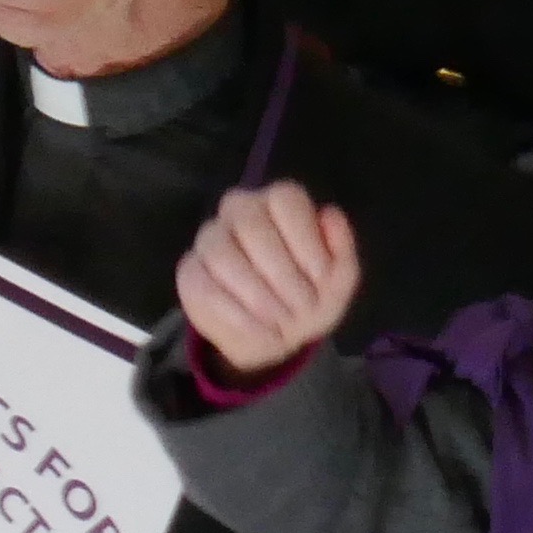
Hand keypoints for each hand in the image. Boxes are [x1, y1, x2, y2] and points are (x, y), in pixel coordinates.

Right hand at [174, 181, 361, 382]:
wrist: (278, 334)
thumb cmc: (310, 297)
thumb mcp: (339, 279)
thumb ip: (342, 248)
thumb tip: (330, 214)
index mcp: (279, 204)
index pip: (286, 198)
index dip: (305, 240)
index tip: (320, 277)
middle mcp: (240, 211)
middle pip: (251, 225)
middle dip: (283, 274)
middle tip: (303, 306)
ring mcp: (210, 238)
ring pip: (223, 255)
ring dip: (260, 296)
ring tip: (283, 321)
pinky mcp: (190, 271)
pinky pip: (204, 287)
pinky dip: (239, 316)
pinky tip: (263, 331)